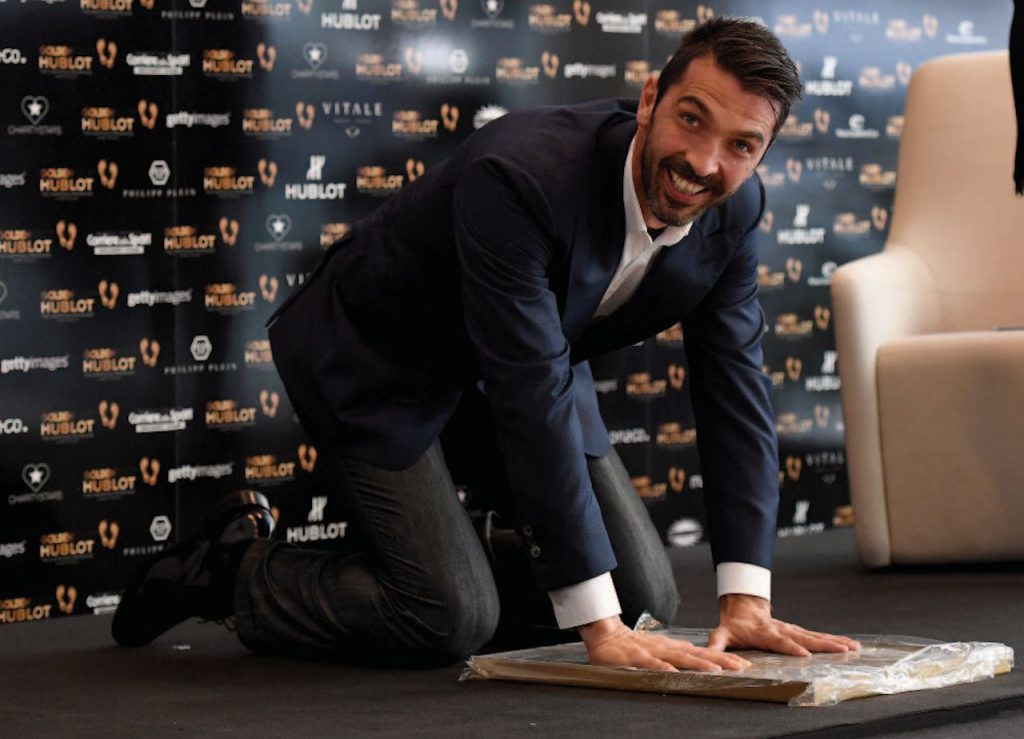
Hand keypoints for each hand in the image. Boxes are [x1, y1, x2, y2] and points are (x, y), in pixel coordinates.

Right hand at [578, 616, 751, 672]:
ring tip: (716, 670)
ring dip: (698, 664)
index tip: (743, 663)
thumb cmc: (632, 645)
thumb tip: (696, 656)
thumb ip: (676, 652)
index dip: (722, 657)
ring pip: (679, 658)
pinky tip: (674, 674)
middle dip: (720, 660)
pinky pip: (652, 664)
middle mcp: (667, 648)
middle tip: (741, 666)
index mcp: (672, 647)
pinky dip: (664, 668)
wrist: (606, 635)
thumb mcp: (659, 647)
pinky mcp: (637, 658)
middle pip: (697, 654)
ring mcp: (653, 652)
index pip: (702, 652)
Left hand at [708, 594, 860, 656]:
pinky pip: (819, 636)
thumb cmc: (733, 626)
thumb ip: (716, 646)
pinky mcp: (799, 631)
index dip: (790, 648)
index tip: (805, 655)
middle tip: (843, 651)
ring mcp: (792, 630)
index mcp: (764, 633)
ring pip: (815, 636)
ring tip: (853, 648)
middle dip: (823, 645)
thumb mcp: (721, 635)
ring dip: (835, 642)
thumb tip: (709, 657)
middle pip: (804, 638)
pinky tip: (851, 646)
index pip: (779, 641)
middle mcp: (782, 630)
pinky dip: (836, 640)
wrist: (743, 608)